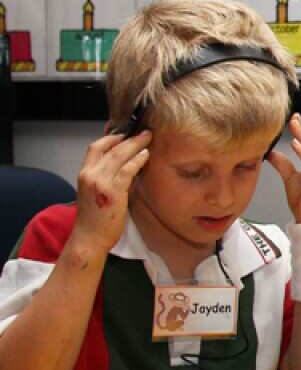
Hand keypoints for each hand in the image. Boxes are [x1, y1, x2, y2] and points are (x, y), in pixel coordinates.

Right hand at [69, 131, 151, 256]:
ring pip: (119, 156)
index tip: (125, 132)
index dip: (111, 137)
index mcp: (83, 174)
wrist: (89, 238)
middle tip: (144, 132)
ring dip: (135, 145)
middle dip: (128, 138)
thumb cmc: (94, 218)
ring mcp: (100, 182)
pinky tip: (145, 155)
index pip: (95, 147)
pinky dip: (137, 160)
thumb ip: (103, 176)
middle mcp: (90, 175)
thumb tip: (122, 164)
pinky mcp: (113, 191)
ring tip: (148, 138)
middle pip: (110, 148)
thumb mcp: (94, 192)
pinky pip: (127, 170)